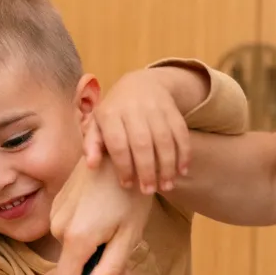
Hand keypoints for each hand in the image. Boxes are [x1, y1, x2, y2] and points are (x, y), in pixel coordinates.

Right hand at [49, 160, 154, 274]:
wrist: (121, 154)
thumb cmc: (131, 195)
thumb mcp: (127, 238)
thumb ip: (109, 273)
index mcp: (77, 239)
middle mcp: (59, 229)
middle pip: (69, 272)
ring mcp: (56, 216)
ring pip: (70, 254)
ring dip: (89, 259)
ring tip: (117, 242)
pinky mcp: (58, 208)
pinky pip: (69, 237)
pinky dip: (85, 242)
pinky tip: (106, 227)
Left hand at [85, 68, 191, 193]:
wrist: (142, 84)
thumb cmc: (115, 112)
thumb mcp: (98, 123)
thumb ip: (92, 143)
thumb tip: (91, 165)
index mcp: (110, 113)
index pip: (117, 143)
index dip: (123, 166)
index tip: (127, 184)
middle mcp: (133, 108)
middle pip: (142, 143)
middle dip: (147, 170)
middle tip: (148, 190)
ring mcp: (155, 108)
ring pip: (164, 139)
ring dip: (167, 166)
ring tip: (167, 186)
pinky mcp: (173, 110)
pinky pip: (181, 133)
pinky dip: (184, 153)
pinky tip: (182, 170)